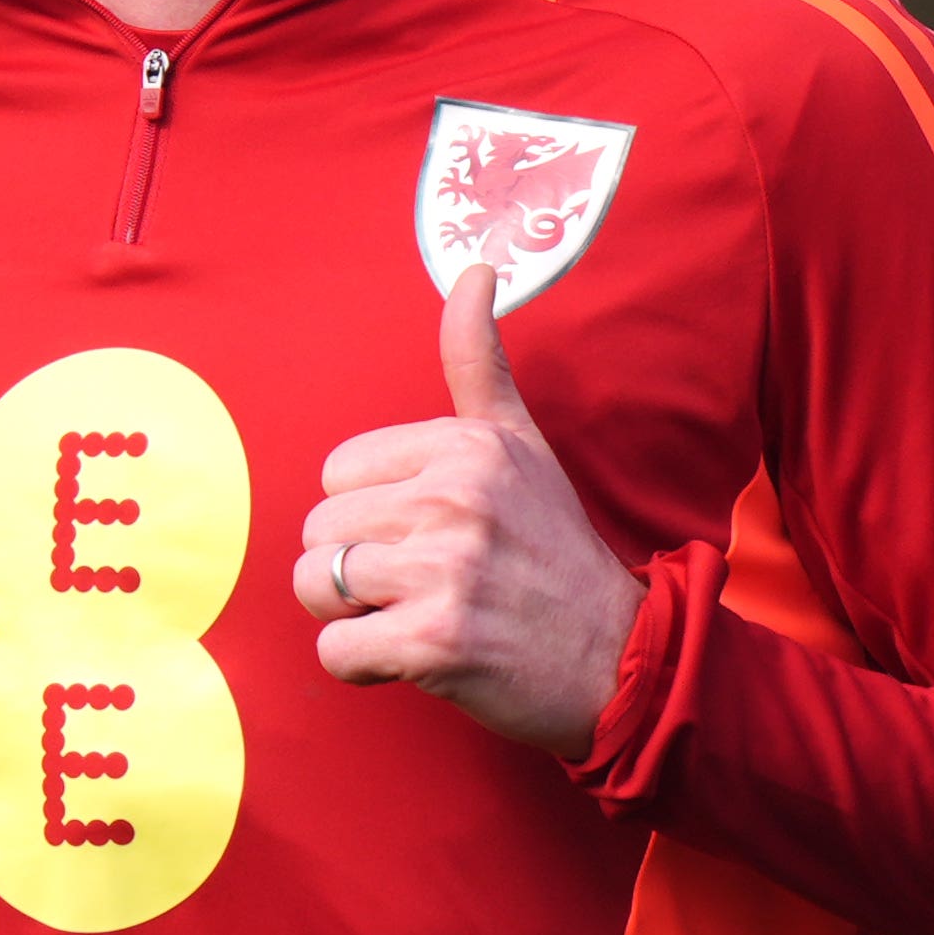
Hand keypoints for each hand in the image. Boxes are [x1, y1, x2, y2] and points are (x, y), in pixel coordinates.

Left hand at [295, 260, 645, 756]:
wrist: (618, 659)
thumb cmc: (554, 553)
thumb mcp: (523, 445)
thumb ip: (479, 363)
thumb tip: (475, 268)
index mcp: (465, 445)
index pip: (337, 473)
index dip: (370, 514)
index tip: (428, 533)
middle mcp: (455, 497)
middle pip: (318, 531)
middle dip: (354, 568)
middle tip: (427, 584)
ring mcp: (445, 570)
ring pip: (314, 586)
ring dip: (353, 616)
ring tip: (418, 616)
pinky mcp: (435, 641)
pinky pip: (334, 650)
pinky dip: (361, 666)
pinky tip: (416, 658)